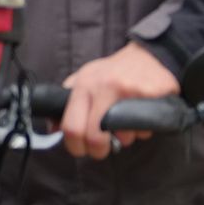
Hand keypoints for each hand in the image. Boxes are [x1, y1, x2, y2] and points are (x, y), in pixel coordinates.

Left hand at [55, 42, 180, 161]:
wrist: (150, 54)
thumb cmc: (115, 71)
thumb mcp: (85, 78)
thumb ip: (67, 101)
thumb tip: (53, 128)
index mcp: (83, 85)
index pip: (71, 126)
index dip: (75, 146)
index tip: (81, 149)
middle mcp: (102, 87)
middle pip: (94, 136)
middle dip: (97, 150)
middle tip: (101, 150)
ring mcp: (126, 91)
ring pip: (122, 136)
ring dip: (125, 138)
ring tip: (127, 123)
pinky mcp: (148, 95)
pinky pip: (143, 129)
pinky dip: (142, 130)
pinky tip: (141, 117)